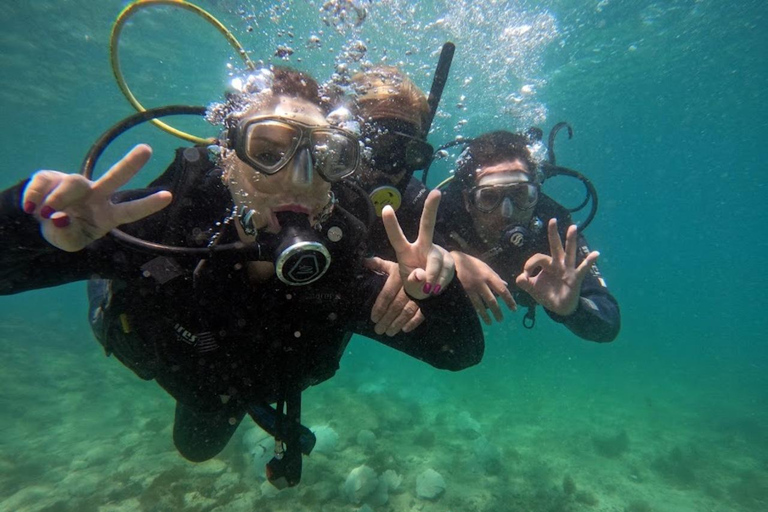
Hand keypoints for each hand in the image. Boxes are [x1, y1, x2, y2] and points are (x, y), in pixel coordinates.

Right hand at [22, 145, 171, 251]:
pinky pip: (44, 183)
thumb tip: (60, 217)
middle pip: (115, 177)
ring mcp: (75, 184)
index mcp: (107, 215)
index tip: (168, 196)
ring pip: (73, 183)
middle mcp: (96, 195)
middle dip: (130, 163)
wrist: (39, 221)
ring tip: (45, 214)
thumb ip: (66, 235)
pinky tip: (30, 209)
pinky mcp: (52, 176)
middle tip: (146, 149)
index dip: (147, 204)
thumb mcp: (67, 242)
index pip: (130, 211)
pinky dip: (35, 197)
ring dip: (58, 199)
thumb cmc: (64, 231)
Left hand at [364, 257, 423, 335]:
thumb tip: (364, 262)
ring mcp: (420, 293)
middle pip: (396, 305)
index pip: (387, 294)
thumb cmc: (409, 265)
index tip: (373, 318)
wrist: (434, 265)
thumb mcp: (394, 264)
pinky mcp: (429, 299)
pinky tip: (405, 329)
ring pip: (407, 310)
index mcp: (398, 276)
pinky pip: (421, 312)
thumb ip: (379, 264)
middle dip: (387, 319)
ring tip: (389, 332)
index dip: (380, 307)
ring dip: (398, 323)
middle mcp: (408, 285)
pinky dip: (414, 322)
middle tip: (378, 330)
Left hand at [382, 189, 453, 299]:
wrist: (433, 291)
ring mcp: (437, 250)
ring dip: (433, 277)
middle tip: (436, 193)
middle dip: (431, 209)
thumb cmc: (416, 284)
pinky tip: (437, 285)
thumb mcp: (410, 286)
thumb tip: (422, 276)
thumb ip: (413, 281)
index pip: (396, 238)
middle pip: (427, 226)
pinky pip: (446, 270)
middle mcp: (422, 246)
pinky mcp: (449, 258)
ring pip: (436, 261)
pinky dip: (440, 281)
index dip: (391, 224)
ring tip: (430, 288)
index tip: (385, 208)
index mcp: (406, 252)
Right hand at [452, 251, 515, 324]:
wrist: (455, 261)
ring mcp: (473, 287)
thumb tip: (506, 285)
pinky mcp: (465, 290)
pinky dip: (478, 310)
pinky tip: (481, 316)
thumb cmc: (473, 264)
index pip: (502, 289)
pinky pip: (473, 303)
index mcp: (490, 275)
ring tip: (490, 322)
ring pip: (481, 304)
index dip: (509, 300)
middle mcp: (482, 282)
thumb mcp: (486, 267)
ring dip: (487, 314)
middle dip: (497, 311)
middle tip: (501, 319)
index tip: (513, 309)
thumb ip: (496, 277)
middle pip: (492, 299)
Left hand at [515, 219, 598, 315]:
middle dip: (553, 233)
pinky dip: (589, 261)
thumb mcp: (534, 289)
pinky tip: (596, 254)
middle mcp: (558, 263)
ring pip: (569, 252)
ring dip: (570, 240)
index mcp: (547, 264)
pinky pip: (583, 268)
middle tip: (552, 220)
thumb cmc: (547, 294)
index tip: (525, 276)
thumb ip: (525, 284)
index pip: (538, 258)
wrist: (560, 307)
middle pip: (555, 246)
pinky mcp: (576, 277)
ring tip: (573, 228)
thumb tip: (519, 277)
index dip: (529, 265)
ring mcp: (568, 269)